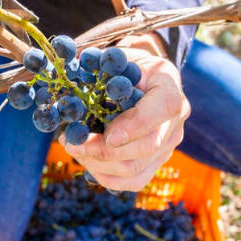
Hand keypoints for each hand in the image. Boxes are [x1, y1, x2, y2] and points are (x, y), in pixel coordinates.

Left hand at [60, 34, 190, 190]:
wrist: (137, 79)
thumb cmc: (122, 66)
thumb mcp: (113, 58)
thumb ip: (98, 69)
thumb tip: (64, 79)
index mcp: (169, 85)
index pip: (164, 107)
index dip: (137, 125)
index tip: (108, 136)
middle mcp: (176, 119)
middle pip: (146, 147)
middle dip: (103, 150)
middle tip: (70, 143)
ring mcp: (168, 145)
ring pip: (136, 169)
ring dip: (97, 164)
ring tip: (73, 149)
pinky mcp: (156, 162)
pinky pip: (134, 182)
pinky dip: (105, 177)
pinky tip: (86, 163)